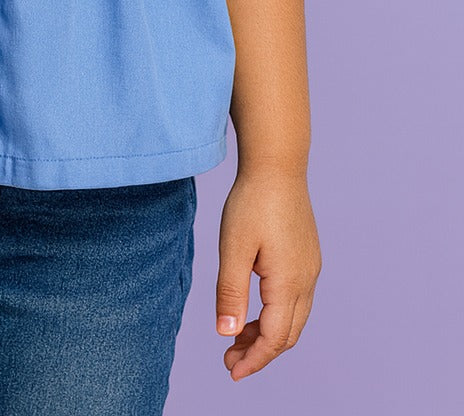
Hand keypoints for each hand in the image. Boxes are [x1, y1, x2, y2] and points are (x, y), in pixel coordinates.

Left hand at [215, 167, 321, 380]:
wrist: (278, 165)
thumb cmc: (252, 202)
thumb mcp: (233, 248)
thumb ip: (230, 293)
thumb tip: (226, 334)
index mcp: (289, 282)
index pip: (275, 338)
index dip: (254, 360)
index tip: (231, 371)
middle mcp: (306, 280)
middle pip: (288, 334)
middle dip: (260, 352)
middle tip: (229, 358)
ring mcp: (310, 268)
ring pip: (293, 317)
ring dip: (268, 333)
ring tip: (236, 337)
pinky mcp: (307, 256)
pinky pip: (295, 299)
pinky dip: (275, 313)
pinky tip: (253, 308)